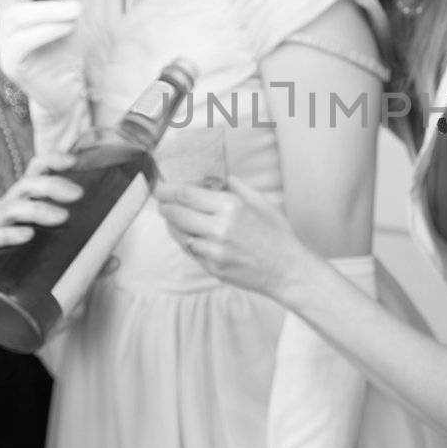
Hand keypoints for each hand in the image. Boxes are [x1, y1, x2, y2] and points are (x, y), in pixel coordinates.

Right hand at [0, 0, 84, 119]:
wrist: (68, 93)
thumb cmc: (67, 55)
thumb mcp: (67, 25)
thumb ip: (61, 9)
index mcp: (17, 12)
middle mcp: (6, 27)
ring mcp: (5, 46)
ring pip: (17, 18)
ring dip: (49, 13)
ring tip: (77, 14)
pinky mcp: (12, 65)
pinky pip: (23, 42)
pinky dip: (46, 32)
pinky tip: (66, 31)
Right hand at [0, 150, 82, 270]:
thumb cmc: (30, 268)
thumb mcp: (63, 260)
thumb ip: (87, 259)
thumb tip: (115, 261)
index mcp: (25, 201)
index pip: (35, 171)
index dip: (51, 161)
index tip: (73, 162)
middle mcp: (6, 208)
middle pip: (25, 185)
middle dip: (52, 185)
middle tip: (78, 195)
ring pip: (12, 208)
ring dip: (38, 209)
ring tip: (62, 217)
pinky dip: (10, 234)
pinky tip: (27, 235)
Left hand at [156, 176, 314, 301]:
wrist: (287, 270)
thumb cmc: (277, 235)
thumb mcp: (262, 203)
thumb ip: (238, 187)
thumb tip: (220, 177)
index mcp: (232, 206)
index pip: (187, 194)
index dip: (167, 190)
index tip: (159, 188)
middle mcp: (220, 227)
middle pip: (176, 213)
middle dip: (165, 207)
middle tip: (162, 203)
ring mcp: (214, 250)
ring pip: (179, 233)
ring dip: (172, 225)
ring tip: (174, 219)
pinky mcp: (213, 267)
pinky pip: (190, 250)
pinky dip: (186, 241)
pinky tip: (190, 236)